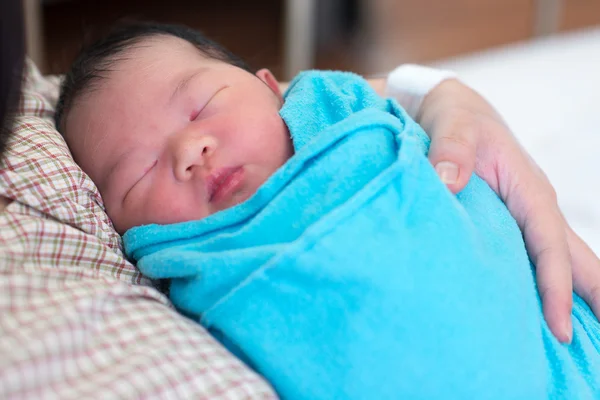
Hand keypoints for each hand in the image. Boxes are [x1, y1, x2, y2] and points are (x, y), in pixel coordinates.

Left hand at [417, 79, 599, 342]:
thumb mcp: (452, 125)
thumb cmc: (455, 116)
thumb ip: (450, 150)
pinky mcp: (511, 220)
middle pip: (573, 258)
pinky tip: (544, 308)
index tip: (558, 328)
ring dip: (576, 295)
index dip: (555, 286)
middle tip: (598, 347)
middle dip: (593, 298)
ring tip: (585, 340)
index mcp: (528, 187)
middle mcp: (535, 205)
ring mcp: (525, 214)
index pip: (549, 244)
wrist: (451, 109)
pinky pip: (536, 256)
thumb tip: (448, 181)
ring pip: (559, 259)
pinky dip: (549, 283)